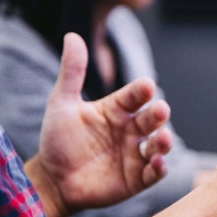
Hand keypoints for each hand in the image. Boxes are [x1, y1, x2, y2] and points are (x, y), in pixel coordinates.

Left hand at [28, 33, 172, 216]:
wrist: (52, 180)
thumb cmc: (58, 140)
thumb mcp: (62, 104)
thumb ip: (72, 72)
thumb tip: (72, 35)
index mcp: (117, 110)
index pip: (135, 96)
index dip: (141, 91)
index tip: (146, 86)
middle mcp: (131, 130)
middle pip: (152, 119)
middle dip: (158, 114)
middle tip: (160, 110)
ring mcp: (136, 154)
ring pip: (158, 145)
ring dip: (164, 141)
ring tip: (163, 139)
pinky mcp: (137, 179)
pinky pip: (154, 173)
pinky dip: (160, 168)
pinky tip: (157, 163)